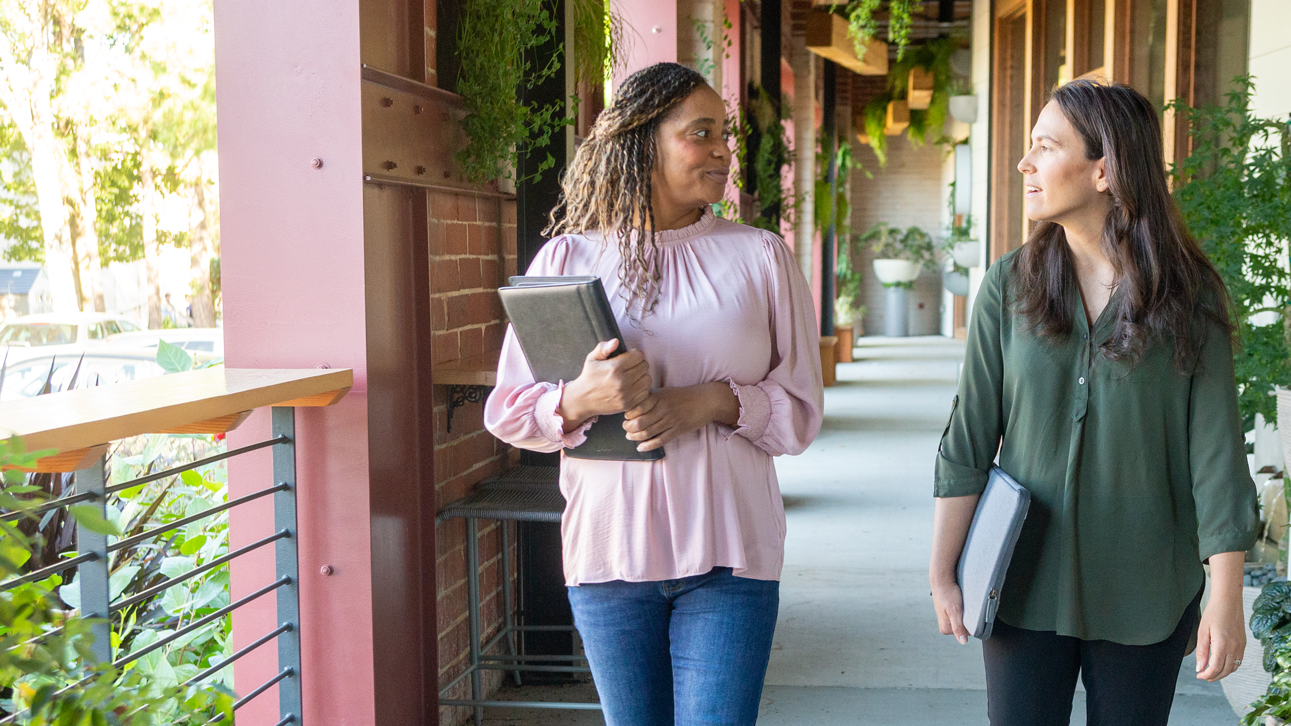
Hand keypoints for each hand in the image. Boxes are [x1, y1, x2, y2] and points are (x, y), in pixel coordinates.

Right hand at [560, 340, 651, 428]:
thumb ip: (603, 348)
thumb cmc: (589, 377)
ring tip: (633, 376)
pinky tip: (633, 386)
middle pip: (645, 366)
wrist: (583, 400)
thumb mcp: (592, 359)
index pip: (639, 356)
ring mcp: (626, 394)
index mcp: (614, 367)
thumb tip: (616, 341)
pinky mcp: (628, 404)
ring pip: (647, 379)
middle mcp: (622, 381)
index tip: (629, 357)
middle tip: (630, 367)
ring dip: (642, 376)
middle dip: (639, 364)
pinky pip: (645, 392)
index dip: (635, 354)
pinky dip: (642, 388)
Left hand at [622, 382, 737, 451]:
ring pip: (647, 433)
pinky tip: (641, 447)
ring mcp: (670, 421)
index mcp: (658, 398)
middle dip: (628, 427)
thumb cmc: (684, 396)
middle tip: (625, 428)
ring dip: (635, 437)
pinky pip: (659, 440)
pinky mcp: (677, 431)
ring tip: (630, 436)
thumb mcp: (666, 392)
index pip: (636, 408)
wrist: (706, 401)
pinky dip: (648, 446)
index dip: (628, 414)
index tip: (625, 416)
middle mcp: (663, 409)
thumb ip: (651, 399)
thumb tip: (634, 406)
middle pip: (639, 422)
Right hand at [931, 576, 970, 644]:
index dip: (971, 624)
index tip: (969, 613)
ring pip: (965, 621)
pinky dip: (965, 610)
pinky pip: (962, 615)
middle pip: (965, 628)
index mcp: (945, 629)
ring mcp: (948, 619)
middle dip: (969, 619)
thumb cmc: (947, 593)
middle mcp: (946, 626)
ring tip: (963, 604)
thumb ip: (958, 627)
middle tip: (966, 607)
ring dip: (967, 614)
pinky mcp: (951, 613)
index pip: (967, 633)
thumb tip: (963, 642)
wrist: (942, 580)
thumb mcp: (955, 611)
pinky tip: (962, 604)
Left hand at [1195, 591, 1244, 681]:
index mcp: (1222, 645)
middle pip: (1225, 671)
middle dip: (1213, 676)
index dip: (1206, 675)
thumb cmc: (1214, 613)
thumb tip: (1200, 667)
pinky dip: (1230, 666)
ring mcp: (1241, 646)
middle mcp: (1234, 648)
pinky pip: (1238, 661)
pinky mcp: (1243, 644)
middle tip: (1203, 676)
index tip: (1199, 675)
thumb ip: (1202, 651)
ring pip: (1233, 668)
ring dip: (1222, 673)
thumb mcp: (1202, 631)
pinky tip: (1221, 664)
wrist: (1229, 601)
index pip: (1215, 668)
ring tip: (1211, 672)